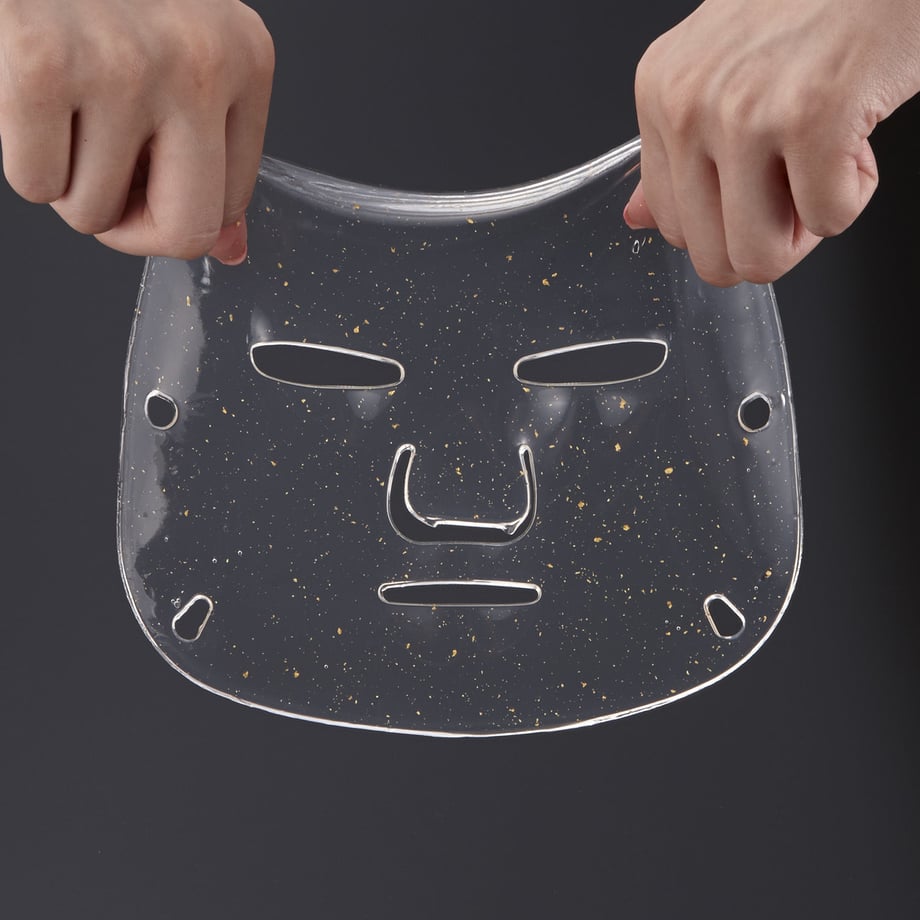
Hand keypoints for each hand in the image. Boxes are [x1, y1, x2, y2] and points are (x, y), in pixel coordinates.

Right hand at [0, 0, 273, 262]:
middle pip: (185, 232)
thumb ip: (214, 155)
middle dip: (132, 227)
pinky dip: (24, 160)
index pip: (231, 205)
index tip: (145, 185)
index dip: (176, 214)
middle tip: (102, 183)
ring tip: (64, 113)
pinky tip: (31, 99)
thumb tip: (233, 250)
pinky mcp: (42, 61)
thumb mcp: (187, 56)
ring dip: (69, 183)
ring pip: (95, 213)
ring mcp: (124, 63)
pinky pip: (35, 185)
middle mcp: (200, 63)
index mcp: (245, 60)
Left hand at [626, 0, 919, 285]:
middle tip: (798, 176)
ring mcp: (745, 111)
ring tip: (824, 154)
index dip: (731, 224)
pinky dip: (855, 192)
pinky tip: (855, 130)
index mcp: (660, 93)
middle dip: (769, 237)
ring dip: (809, 221)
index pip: (672, 229)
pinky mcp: (813, 115)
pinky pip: (829, 220)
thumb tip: (638, 220)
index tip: (762, 179)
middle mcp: (689, 103)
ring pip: (760, 257)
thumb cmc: (815, 5)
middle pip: (713, 258)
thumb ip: (676, 155)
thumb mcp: (720, 73)